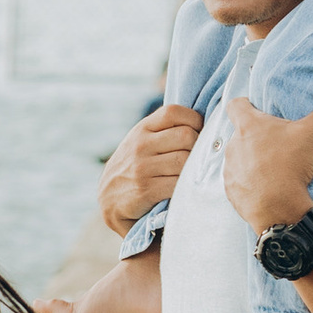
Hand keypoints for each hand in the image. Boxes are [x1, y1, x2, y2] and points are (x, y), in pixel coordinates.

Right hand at [98, 105, 203, 234]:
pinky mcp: (146, 190)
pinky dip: (186, 185)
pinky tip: (183, 187)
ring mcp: (142, 167)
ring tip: (190, 173)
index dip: (193, 120)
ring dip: (193, 168)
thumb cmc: (134, 167)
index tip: (198, 132)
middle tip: (197, 157)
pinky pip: (179, 182)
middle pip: (186, 136)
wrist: (110, 199)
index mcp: (142, 129)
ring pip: (185, 160)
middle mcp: (141, 145)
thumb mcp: (140, 141)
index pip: (173, 112)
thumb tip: (202, 124)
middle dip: (198, 146)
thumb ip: (163, 130)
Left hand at [216, 89, 312, 232]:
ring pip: (239, 158)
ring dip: (252, 160)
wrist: (278, 209)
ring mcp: (230, 169)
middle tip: (277, 144)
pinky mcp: (231, 190)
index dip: (245, 104)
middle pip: (242, 134)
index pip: (236, 105)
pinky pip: (239, 181)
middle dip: (256, 137)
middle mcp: (233, 145)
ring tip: (272, 168)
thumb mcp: (312, 136)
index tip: (255, 109)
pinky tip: (266, 187)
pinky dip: (250, 182)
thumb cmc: (289, 166)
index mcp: (248, 126)